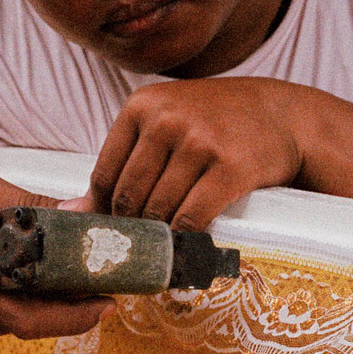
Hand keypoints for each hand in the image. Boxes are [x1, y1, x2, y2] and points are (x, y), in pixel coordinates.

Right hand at [0, 167, 110, 348]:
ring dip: (44, 300)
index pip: (33, 314)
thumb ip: (25, 203)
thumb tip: (79, 211)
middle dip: (72, 302)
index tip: (111, 296)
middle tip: (99, 279)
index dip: (78, 313)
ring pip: (19, 322)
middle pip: (35, 320)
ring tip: (61, 268)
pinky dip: (17, 302)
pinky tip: (14, 275)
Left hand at [89, 77, 308, 229]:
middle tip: (143, 246)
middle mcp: (167, 120)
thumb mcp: (164, 124)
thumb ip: (122, 161)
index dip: (106, 211)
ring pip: (159, 211)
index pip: (105, 175)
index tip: (117, 229)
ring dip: (160, 237)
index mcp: (141, 106)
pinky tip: (188, 245)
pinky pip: (192, 218)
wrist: (281, 115)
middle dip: (134, 228)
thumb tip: (71, 211)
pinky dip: (186, 240)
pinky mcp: (230, 168)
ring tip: (166, 247)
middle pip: (130, 197)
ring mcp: (199, 142)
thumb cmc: (214, 122)